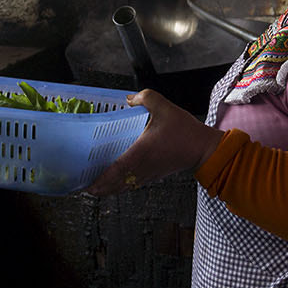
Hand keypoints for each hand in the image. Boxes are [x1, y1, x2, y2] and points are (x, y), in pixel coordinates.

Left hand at [85, 89, 224, 194]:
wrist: (203, 148)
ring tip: (95, 188)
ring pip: (123, 187)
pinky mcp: (154, 175)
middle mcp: (142, 167)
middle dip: (99, 188)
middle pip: (115, 184)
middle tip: (83, 187)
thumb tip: (129, 98)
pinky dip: (121, 187)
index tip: (86, 184)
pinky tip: (115, 182)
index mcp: (141, 152)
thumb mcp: (164, 107)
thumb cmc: (185, 131)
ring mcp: (148, 174)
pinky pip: (132, 185)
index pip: (115, 170)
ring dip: (109, 189)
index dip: (100, 179)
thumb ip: (145, 98)